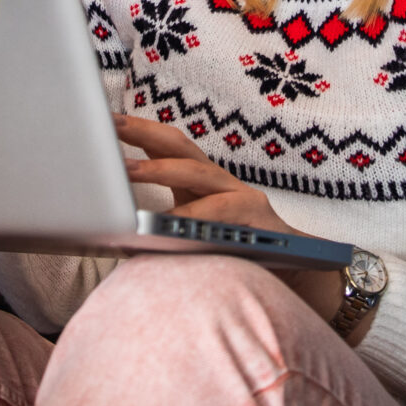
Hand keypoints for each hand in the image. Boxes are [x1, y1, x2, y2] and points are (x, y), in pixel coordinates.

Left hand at [112, 115, 343, 320]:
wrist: (300, 284)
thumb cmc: (239, 265)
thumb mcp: (193, 242)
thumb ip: (163, 233)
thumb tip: (114, 234)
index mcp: (201, 185)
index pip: (168, 148)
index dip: (138, 132)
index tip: (105, 120)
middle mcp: (222, 183)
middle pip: (180, 147)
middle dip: (144, 132)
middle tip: (110, 125)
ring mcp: (243, 197)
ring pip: (198, 174)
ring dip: (160, 169)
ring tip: (127, 171)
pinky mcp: (258, 218)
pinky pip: (220, 211)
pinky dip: (192, 215)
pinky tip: (167, 223)